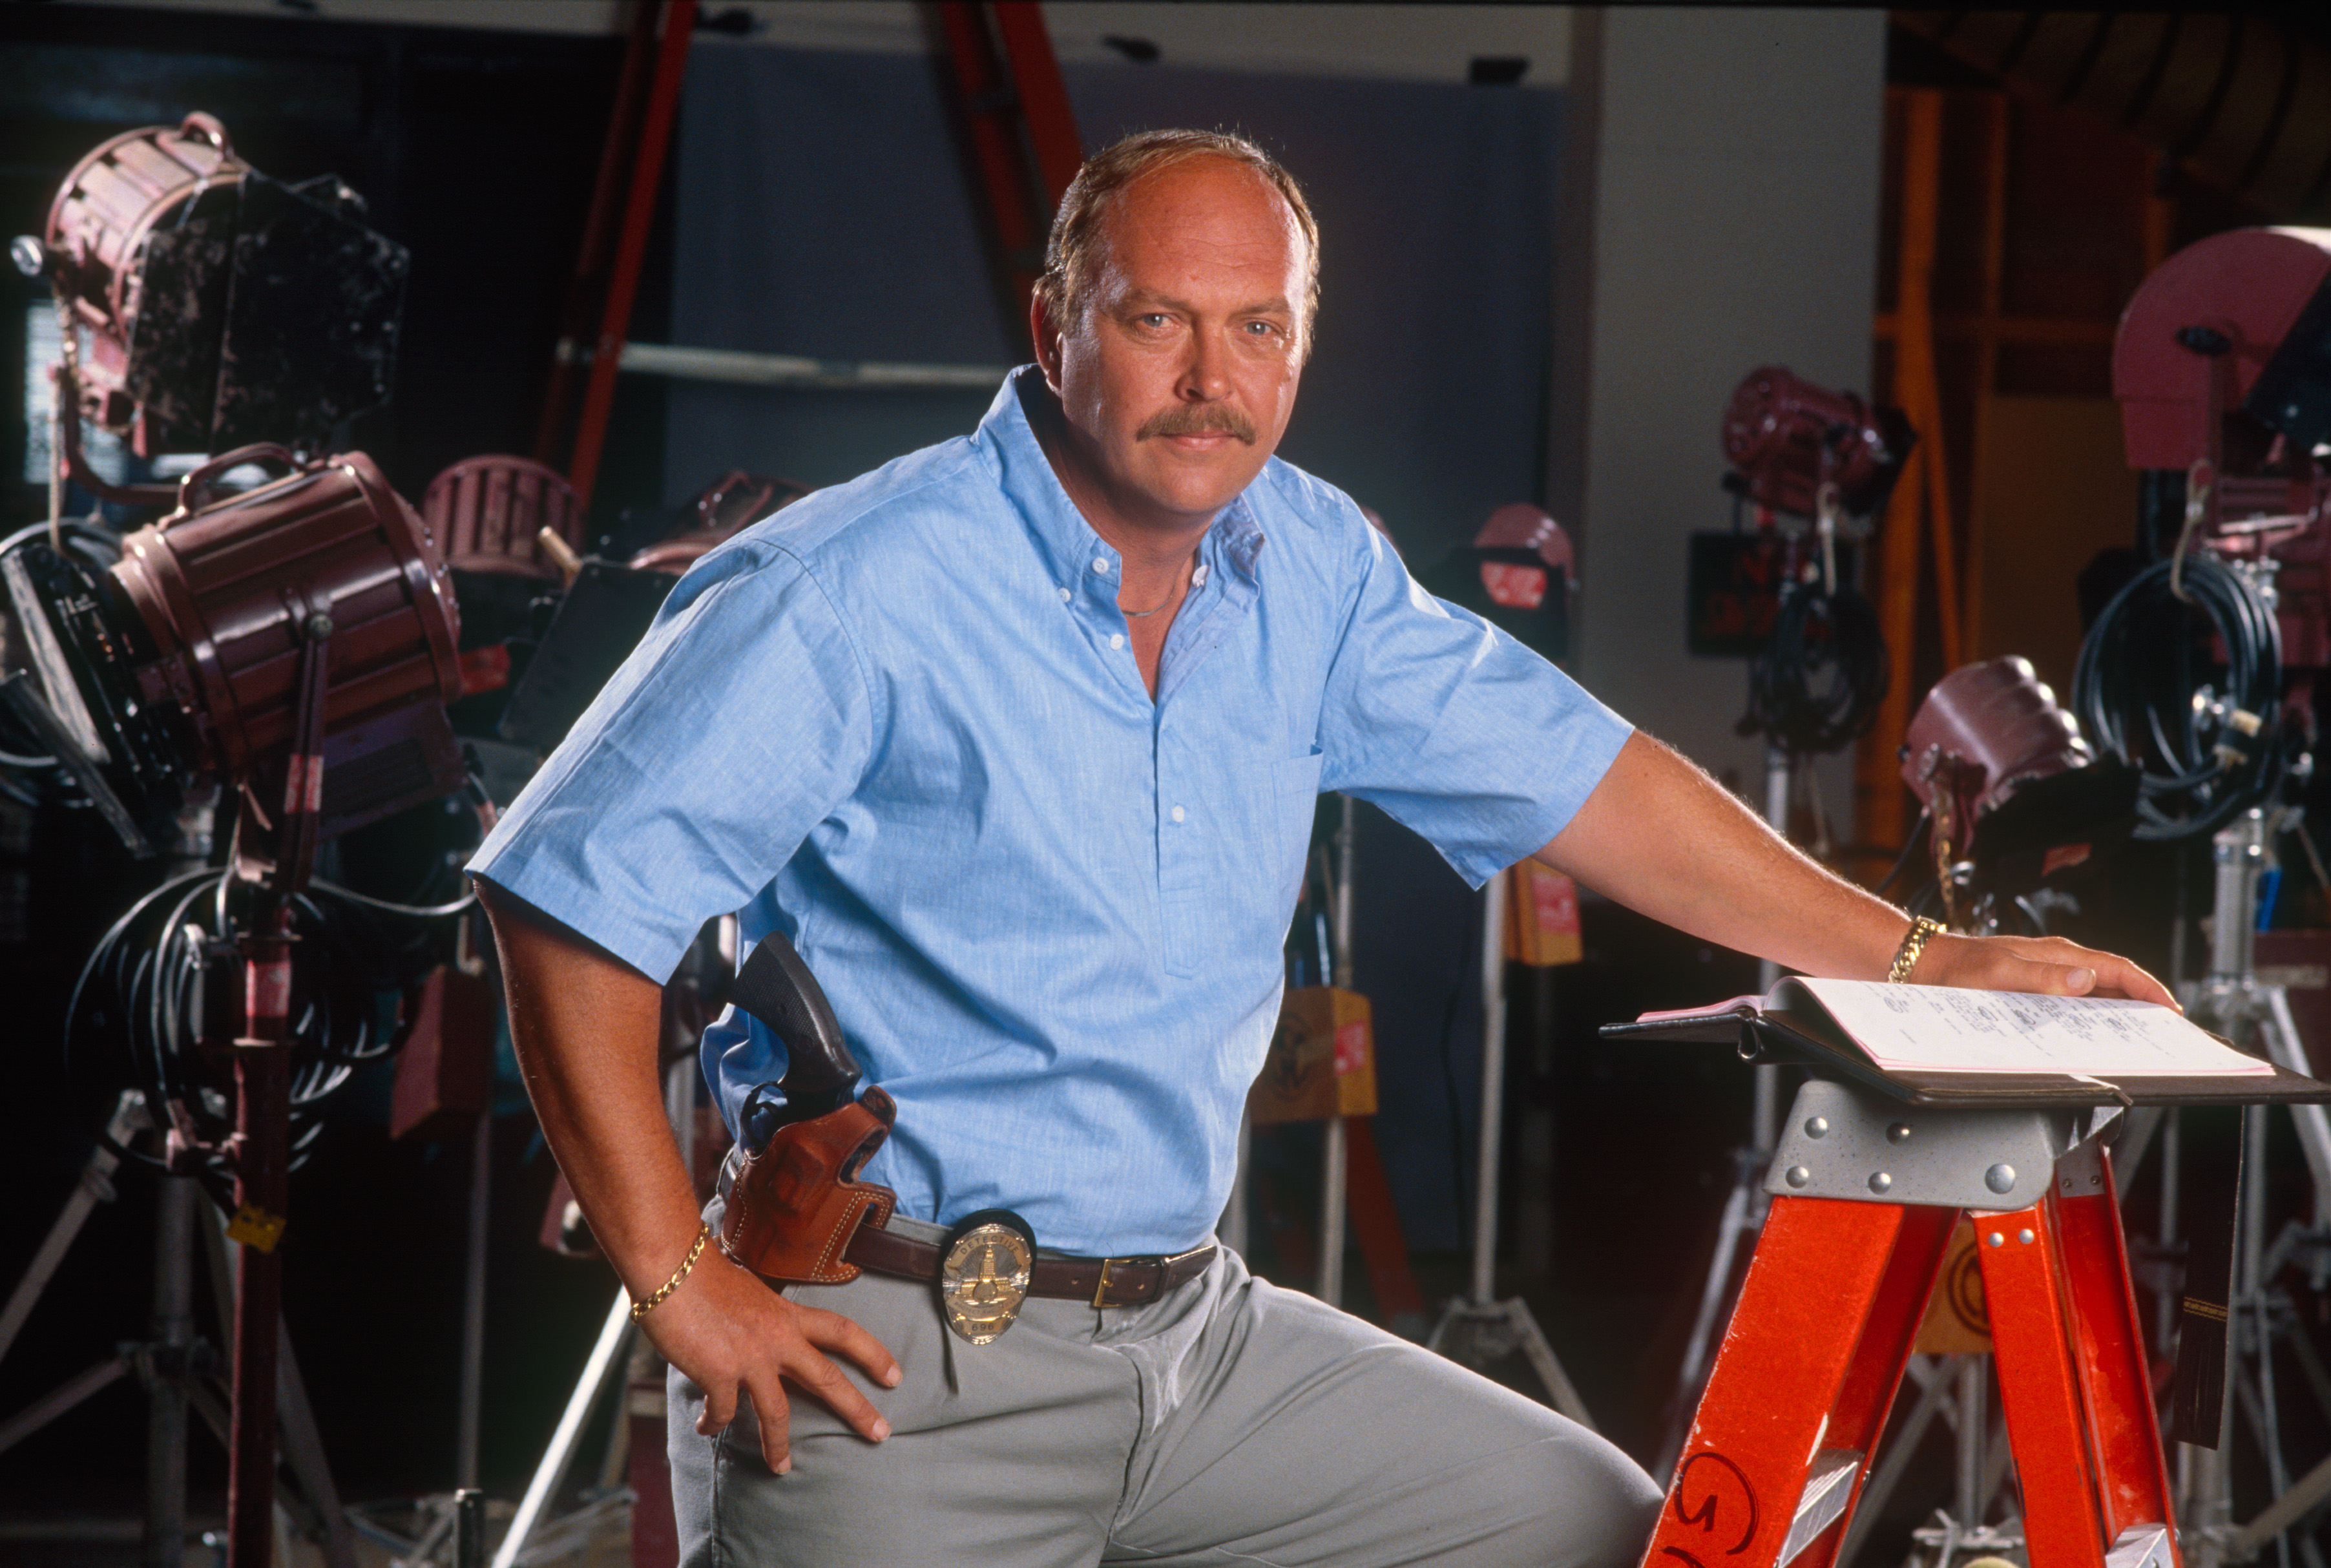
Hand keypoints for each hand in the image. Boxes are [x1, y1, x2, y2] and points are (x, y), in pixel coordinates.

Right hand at [638, 1245, 901, 1473]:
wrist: (672, 1267)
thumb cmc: (703, 1274)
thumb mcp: (749, 1292)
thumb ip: (763, 1316)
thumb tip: (761, 1332)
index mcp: (787, 1314)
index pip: (843, 1332)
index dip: (873, 1354)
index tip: (895, 1375)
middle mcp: (777, 1337)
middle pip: (828, 1378)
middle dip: (858, 1409)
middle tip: (881, 1433)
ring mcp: (751, 1357)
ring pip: (777, 1413)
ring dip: (779, 1446)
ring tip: (783, 1468)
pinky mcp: (720, 1372)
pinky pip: (724, 1413)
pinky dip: (714, 1424)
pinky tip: (706, 1427)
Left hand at [1912, 930, 2177, 1008]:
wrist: (1925, 966)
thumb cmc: (1958, 968)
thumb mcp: (2000, 974)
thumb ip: (2042, 977)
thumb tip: (2085, 981)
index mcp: (2059, 954)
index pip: (2118, 968)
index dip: (2149, 989)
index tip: (2171, 1010)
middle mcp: (2058, 962)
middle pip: (2114, 981)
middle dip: (2143, 1003)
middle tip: (2164, 1031)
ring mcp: (2048, 974)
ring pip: (2097, 992)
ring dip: (2119, 1011)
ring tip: (2138, 1037)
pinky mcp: (2035, 987)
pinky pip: (2074, 1001)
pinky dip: (2091, 1016)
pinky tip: (2092, 1033)